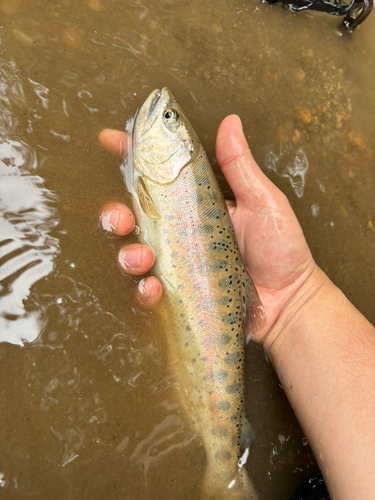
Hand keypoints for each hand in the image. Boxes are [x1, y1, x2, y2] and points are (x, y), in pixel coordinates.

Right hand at [99, 116, 315, 344]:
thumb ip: (239, 166)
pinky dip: (144, 290)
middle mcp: (180, 232)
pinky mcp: (180, 293)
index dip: (131, 157)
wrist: (290, 298)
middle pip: (133, 217)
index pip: (158, 177)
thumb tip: (230, 121)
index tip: (110, 140)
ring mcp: (177, 264)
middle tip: (123, 216)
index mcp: (196, 204)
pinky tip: (154, 287)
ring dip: (128, 254)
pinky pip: (149, 292)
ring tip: (145, 258)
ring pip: (132, 254)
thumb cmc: (280, 248)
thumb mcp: (262, 201)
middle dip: (115, 214)